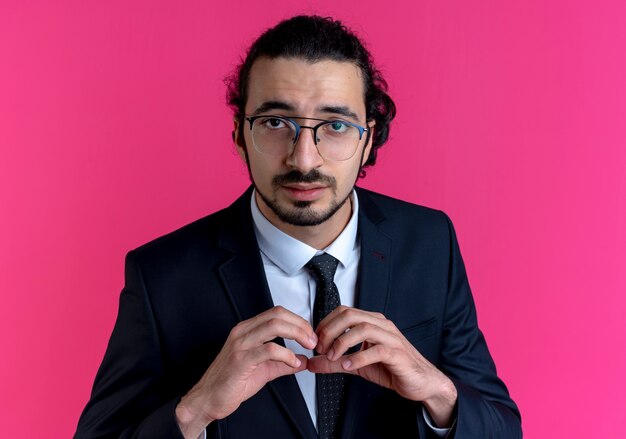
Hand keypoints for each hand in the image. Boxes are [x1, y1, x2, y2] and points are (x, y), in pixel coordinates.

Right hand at [175, 306, 316, 437]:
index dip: (297, 320)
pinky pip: (268, 350)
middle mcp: (243, 332)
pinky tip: (293, 363)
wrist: (209, 398)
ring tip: (307, 346)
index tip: (309, 333)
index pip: (277, 313)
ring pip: (274, 326)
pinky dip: (286, 355)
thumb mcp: (263, 369)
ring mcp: (240, 344)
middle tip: (312, 339)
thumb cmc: (231, 382)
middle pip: (278, 315)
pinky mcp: (241, 360)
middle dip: (300, 325)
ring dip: (297, 334)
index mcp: (247, 330)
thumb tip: (302, 360)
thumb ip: (283, 363)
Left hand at [307, 306, 456, 426]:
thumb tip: (311, 362)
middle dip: (330, 331)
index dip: (325, 324)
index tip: (316, 342)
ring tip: (332, 357)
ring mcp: (391, 337)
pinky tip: (348, 366)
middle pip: (350, 315)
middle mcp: (381, 325)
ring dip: (342, 343)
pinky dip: (359, 357)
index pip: (343, 312)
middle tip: (320, 348)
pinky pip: (377, 350)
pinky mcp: (398, 353)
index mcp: (372, 322)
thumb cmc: (392, 368)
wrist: (421, 382)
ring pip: (363, 329)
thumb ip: (333, 362)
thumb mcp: (356, 365)